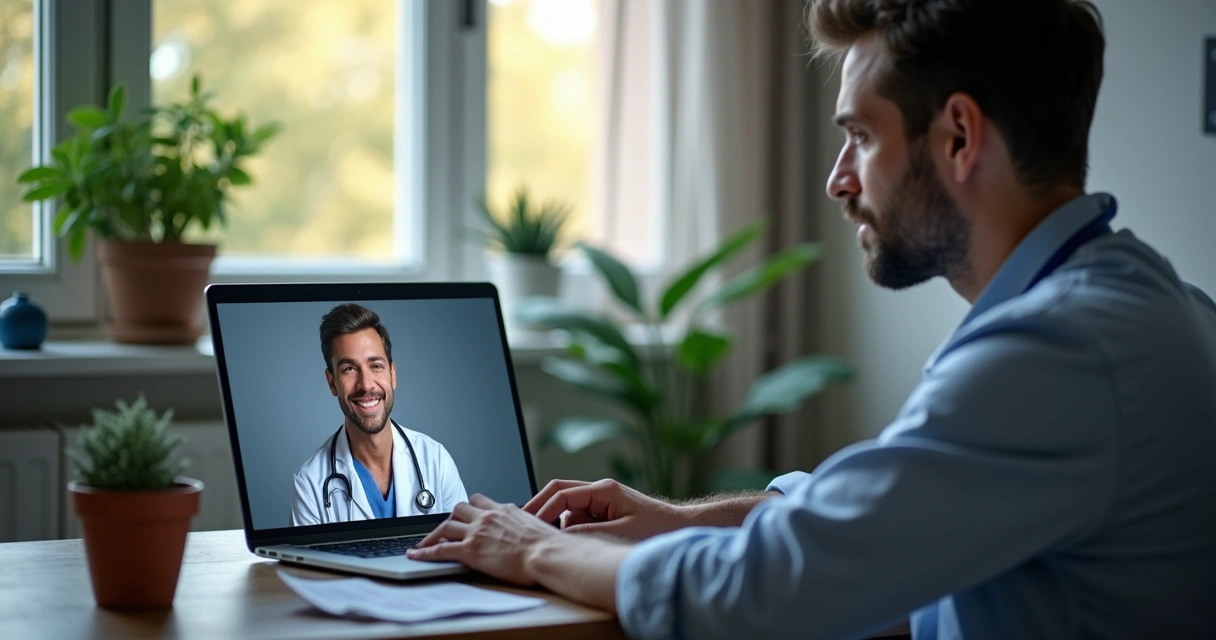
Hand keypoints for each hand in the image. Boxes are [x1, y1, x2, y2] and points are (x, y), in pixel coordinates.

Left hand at [407, 494, 557, 584]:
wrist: (547, 554)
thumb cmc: (550, 546)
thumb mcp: (539, 527)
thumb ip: (527, 526)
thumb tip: (532, 531)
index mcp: (505, 510)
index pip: (481, 501)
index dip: (470, 507)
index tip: (465, 514)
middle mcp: (488, 516)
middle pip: (459, 508)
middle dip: (450, 517)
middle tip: (443, 528)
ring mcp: (477, 532)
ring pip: (446, 525)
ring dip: (433, 534)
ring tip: (424, 543)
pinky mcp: (470, 550)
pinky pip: (440, 548)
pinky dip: (425, 551)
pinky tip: (416, 555)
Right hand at [524, 478, 689, 540]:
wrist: (680, 528)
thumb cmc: (657, 529)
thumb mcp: (620, 533)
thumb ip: (588, 532)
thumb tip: (560, 534)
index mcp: (603, 489)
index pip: (562, 493)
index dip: (542, 508)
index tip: (529, 524)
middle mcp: (600, 490)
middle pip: (560, 492)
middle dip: (541, 507)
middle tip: (523, 524)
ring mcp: (602, 500)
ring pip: (568, 507)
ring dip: (560, 522)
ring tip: (552, 541)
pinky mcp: (606, 511)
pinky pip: (580, 517)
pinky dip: (573, 528)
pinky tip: (572, 543)